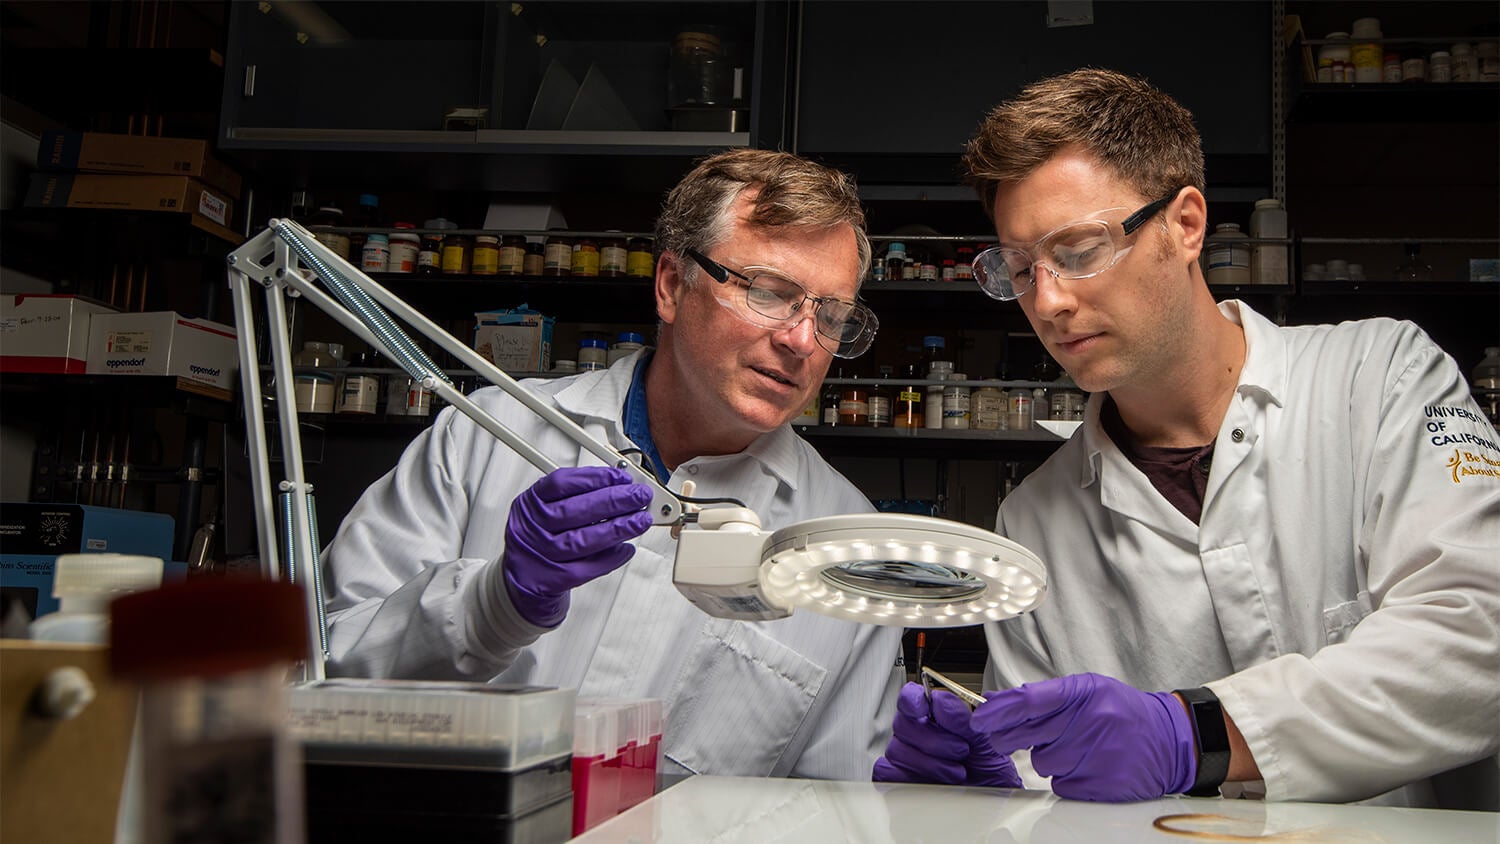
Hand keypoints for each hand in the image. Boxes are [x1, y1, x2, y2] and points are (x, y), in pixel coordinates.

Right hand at [502, 466, 653, 626]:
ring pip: (584, 539)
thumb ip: (577, 496)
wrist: (521, 580)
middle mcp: (532, 529)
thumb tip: (619, 486)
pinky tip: (626, 548)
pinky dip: (611, 557)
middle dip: (614, 500)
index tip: (621, 477)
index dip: (595, 478)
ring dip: (618, 528)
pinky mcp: (553, 580)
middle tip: (639, 496)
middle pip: (576, 511)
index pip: (562, 483)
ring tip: (640, 520)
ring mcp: (542, 555)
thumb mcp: (544, 509)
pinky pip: (588, 568)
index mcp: (529, 504)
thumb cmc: (540, 538)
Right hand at [873, 682, 1019, 787]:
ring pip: (897, 750)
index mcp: (936, 716)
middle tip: (961, 750)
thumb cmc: (989, 770)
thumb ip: (964, 718)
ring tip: (957, 772)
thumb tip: (940, 702)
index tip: (924, 708)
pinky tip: (934, 783)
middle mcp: (918, 735)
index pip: (911, 697)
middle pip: (902, 724)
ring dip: (931, 763)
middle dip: (934, 739)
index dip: (913, 700)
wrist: (992, 801)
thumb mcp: (986, 741)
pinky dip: (911, 777)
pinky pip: (887, 772)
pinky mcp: (900, 781)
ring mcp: (907, 758)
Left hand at [971, 673, 1195, 801]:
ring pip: (1044, 763)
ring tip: (1076, 748)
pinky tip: (1088, 766)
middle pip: (1029, 735)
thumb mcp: (1089, 691)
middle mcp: (1091, 722)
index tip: (979, 718)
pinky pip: (1063, 785)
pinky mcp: (1103, 784)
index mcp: (1085, 693)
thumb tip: (998, 703)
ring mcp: (1098, 755)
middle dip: (1008, 738)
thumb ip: (1045, 697)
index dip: (998, 711)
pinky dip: (1068, 777)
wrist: (1170, 740)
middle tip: (1002, 738)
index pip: (1029, 701)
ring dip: (1050, 758)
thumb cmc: (1123, 713)